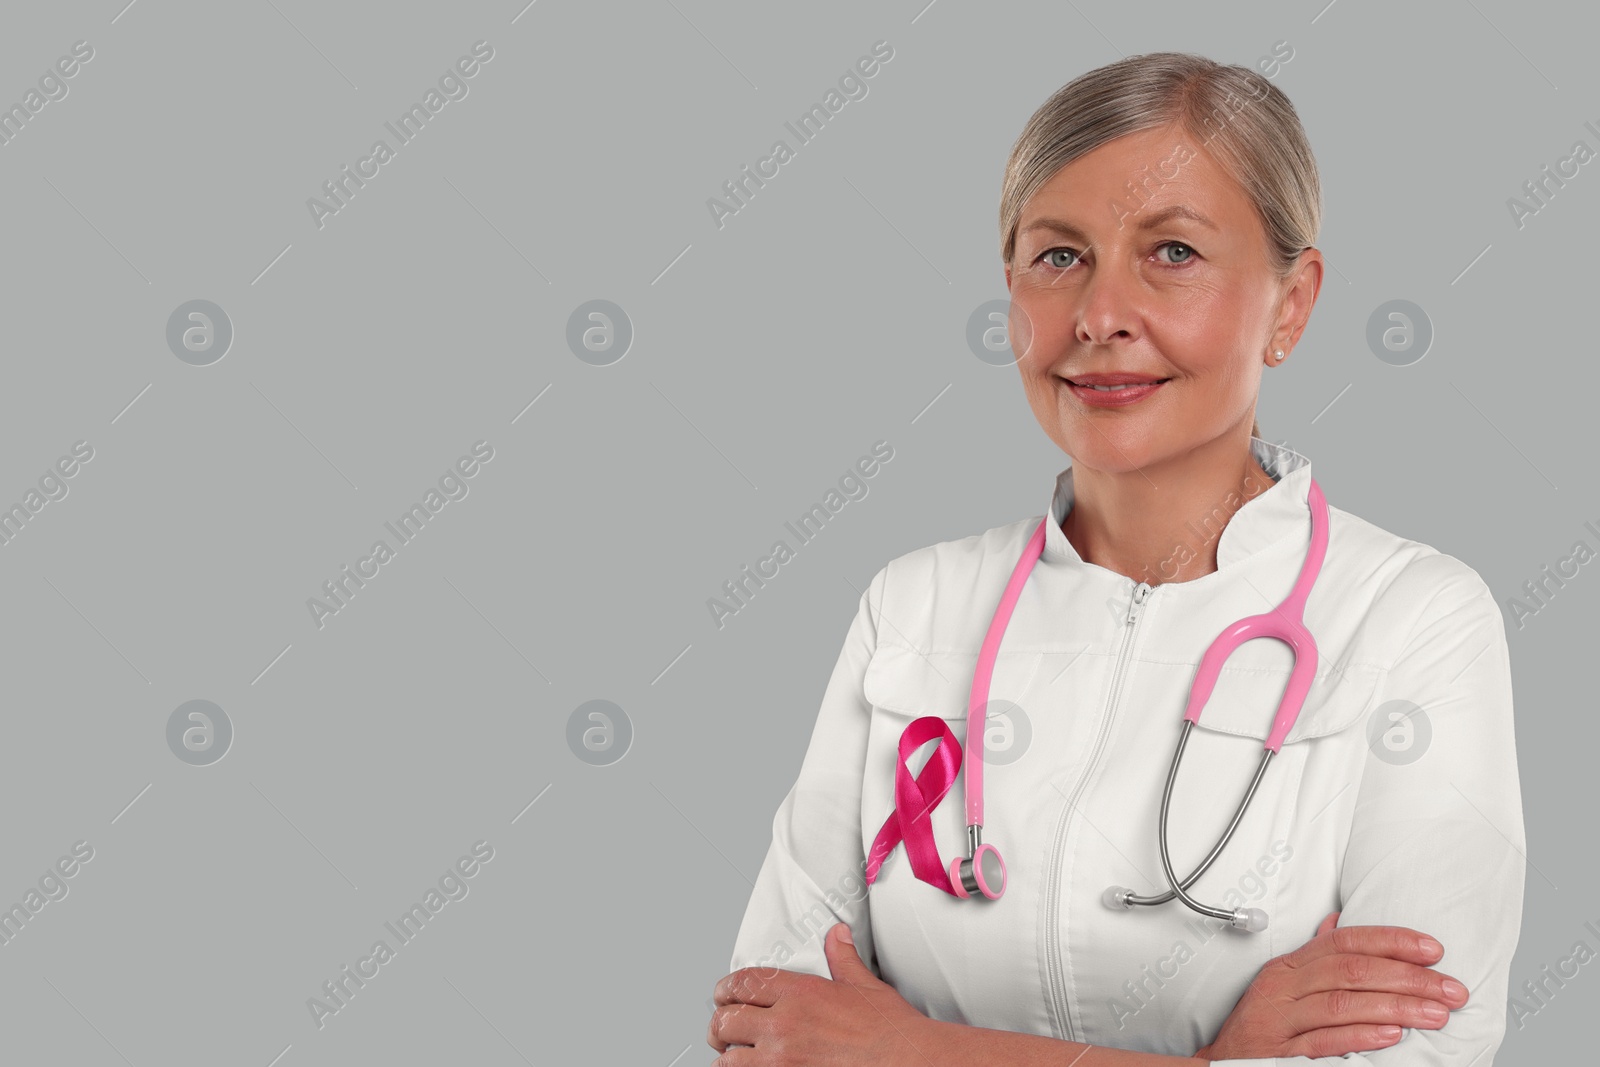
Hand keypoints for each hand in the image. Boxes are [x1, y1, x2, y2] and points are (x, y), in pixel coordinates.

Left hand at [708, 922, 938, 1064]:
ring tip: (731, 1056)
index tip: (723, 995)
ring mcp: (783, 1060)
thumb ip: (843, 958)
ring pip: (729, 1059)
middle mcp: (785, 1024)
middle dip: (720, 1024)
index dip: (725, 989)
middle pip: (726, 1020)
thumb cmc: (889, 1032)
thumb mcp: (864, 985)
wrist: (908, 1062)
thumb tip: (837, 935)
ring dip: (727, 1056)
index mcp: (800, 993)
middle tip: (721, 1028)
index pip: (743, 983)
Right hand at [1195, 912, 1469, 1060]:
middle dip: (1407, 977)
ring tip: (1435, 1013)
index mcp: (1288, 967)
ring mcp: (1279, 1021)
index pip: (1344, 942)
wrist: (1217, 1066)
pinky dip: (1360, 1036)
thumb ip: (1313, 956)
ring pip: (1342, 1004)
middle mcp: (1282, 988)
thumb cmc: (1259, 1027)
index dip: (1390, 941)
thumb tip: (1338, 923)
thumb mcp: (1281, 986)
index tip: (1433, 949)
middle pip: (1350, 971)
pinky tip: (1392, 1037)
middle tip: (1450, 988)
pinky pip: (1324, 1042)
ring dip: (1396, 1007)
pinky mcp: (1279, 1054)